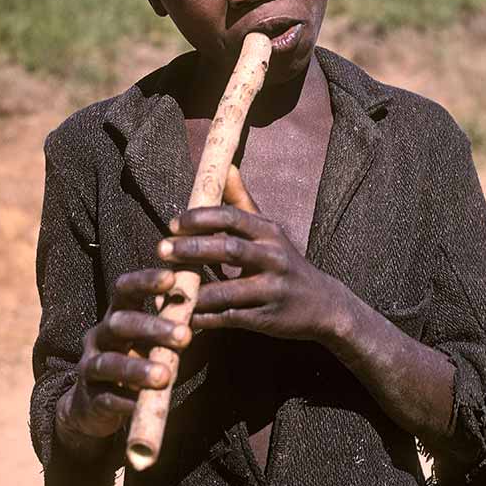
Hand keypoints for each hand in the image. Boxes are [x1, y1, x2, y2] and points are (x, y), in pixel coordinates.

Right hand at [56, 268, 191, 440]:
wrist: (94, 405)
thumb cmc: (134, 360)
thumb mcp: (150, 339)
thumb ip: (170, 320)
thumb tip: (202, 294)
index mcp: (117, 314)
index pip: (125, 289)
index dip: (145, 281)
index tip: (171, 277)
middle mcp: (100, 336)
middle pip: (120, 323)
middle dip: (153, 327)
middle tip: (185, 335)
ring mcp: (90, 367)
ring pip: (109, 363)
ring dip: (137, 369)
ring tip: (165, 376)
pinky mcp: (90, 399)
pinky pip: (107, 399)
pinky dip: (126, 401)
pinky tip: (142, 404)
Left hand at [158, 165, 342, 342]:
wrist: (323, 304)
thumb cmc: (285, 262)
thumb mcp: (270, 230)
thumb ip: (243, 201)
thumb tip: (226, 167)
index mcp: (269, 232)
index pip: (232, 217)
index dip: (201, 218)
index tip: (173, 223)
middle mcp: (273, 258)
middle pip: (229, 249)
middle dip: (193, 249)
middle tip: (162, 249)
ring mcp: (271, 290)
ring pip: (228, 290)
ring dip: (195, 290)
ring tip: (167, 287)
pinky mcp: (266, 318)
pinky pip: (230, 318)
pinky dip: (206, 317)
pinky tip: (185, 314)